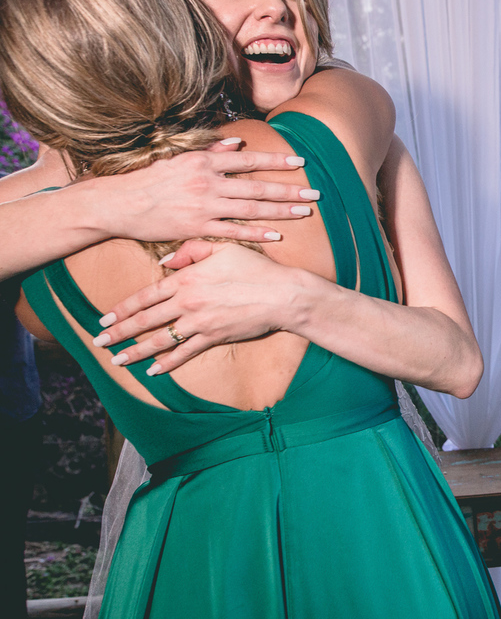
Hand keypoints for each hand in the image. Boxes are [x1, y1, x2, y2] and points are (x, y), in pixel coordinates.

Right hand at [95, 139, 316, 242]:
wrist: (119, 204)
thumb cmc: (149, 180)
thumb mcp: (178, 158)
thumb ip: (209, 150)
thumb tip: (236, 143)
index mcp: (203, 161)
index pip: (248, 160)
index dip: (276, 162)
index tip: (299, 163)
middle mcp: (207, 182)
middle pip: (256, 186)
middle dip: (288, 190)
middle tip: (315, 193)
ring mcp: (203, 206)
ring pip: (250, 209)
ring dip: (280, 211)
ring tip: (304, 212)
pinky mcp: (196, 228)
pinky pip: (232, 232)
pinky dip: (255, 234)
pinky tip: (275, 235)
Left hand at [95, 240, 299, 372]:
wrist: (282, 294)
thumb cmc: (256, 269)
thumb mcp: (223, 248)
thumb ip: (191, 250)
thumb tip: (166, 262)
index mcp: (186, 279)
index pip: (145, 296)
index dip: (122, 308)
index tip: (104, 317)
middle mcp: (187, 303)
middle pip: (145, 320)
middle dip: (119, 332)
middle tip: (100, 341)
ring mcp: (200, 322)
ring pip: (160, 339)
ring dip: (136, 351)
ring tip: (118, 360)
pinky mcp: (214, 337)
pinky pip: (185, 352)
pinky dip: (168, 363)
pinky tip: (154, 370)